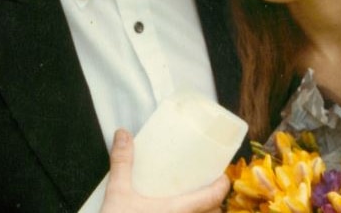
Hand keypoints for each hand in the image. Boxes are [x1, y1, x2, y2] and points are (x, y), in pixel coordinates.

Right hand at [101, 129, 229, 212]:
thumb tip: (123, 135)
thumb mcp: (117, 193)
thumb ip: (122, 163)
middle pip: (215, 212)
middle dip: (214, 200)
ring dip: (204, 212)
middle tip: (206, 186)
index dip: (222, 184)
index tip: (221, 174)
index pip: (215, 196)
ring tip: (194, 202)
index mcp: (180, 210)